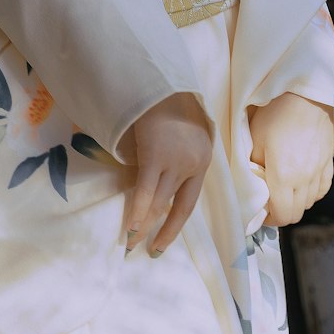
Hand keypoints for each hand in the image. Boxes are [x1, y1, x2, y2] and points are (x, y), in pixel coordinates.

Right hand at [117, 92, 212, 256]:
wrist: (162, 84)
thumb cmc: (170, 106)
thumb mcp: (183, 136)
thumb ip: (175, 160)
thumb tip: (157, 185)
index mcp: (202, 161)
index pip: (189, 202)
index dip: (174, 225)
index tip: (162, 244)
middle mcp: (193, 165)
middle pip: (174, 206)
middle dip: (159, 230)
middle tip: (146, 249)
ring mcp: (176, 161)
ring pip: (159, 201)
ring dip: (144, 224)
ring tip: (131, 240)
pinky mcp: (156, 156)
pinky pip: (145, 190)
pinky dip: (138, 210)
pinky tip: (130, 226)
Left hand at [247, 92, 333, 226]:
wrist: (304, 94)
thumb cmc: (274, 114)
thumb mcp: (254, 140)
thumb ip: (252, 169)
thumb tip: (253, 187)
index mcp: (283, 177)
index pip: (281, 216)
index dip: (269, 219)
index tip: (261, 212)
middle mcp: (304, 179)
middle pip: (296, 214)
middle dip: (281, 214)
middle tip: (270, 203)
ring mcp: (319, 171)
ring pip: (309, 202)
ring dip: (296, 202)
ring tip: (284, 190)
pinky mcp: (329, 161)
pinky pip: (323, 188)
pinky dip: (312, 192)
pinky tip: (303, 184)